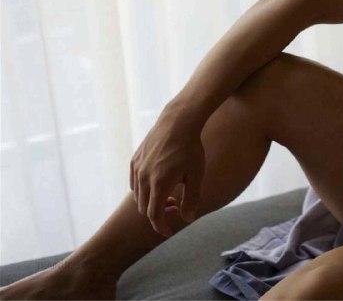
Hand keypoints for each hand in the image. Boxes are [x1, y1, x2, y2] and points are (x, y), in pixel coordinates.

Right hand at [130, 105, 205, 236]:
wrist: (178, 122)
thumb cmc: (191, 149)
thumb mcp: (196, 175)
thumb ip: (191, 199)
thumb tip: (187, 219)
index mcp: (159, 184)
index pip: (154, 215)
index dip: (161, 227)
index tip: (169, 232)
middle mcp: (143, 178)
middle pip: (144, 208)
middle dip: (159, 214)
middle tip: (176, 208)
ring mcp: (136, 168)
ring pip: (138, 196)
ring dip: (151, 202)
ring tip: (170, 195)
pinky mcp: (134, 160)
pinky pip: (134, 183)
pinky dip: (143, 190)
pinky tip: (158, 184)